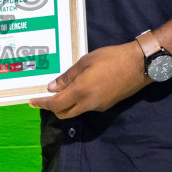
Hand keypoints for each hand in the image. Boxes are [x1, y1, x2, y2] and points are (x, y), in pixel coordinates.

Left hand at [31, 43, 148, 118]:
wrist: (139, 65)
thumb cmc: (111, 58)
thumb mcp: (85, 62)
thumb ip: (68, 77)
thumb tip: (52, 88)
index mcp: (81, 91)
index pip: (56, 104)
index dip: (42, 104)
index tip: (32, 102)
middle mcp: (89, 103)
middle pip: (64, 113)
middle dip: (52, 107)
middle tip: (46, 96)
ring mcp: (99, 106)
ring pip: (76, 111)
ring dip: (66, 104)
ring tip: (64, 88)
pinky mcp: (107, 105)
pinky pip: (87, 107)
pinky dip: (79, 101)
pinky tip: (81, 88)